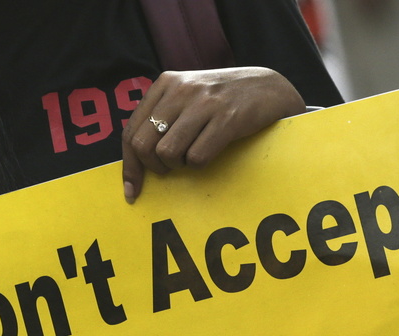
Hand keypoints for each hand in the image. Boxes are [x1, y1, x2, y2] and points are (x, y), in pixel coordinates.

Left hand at [122, 67, 305, 201]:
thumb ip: (163, 114)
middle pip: (143, 145)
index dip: (130, 166)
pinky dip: (200, 164)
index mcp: (165, 83)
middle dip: (155, 167)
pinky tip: (210, 152)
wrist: (269, 87)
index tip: (132, 190)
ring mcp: (203, 103)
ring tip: (192, 155)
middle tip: (172, 168)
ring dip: (178, 165)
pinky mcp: (226, 119)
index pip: (131, 131)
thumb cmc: (223, 99)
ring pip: (167, 153)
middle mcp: (180, 90)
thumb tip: (136, 155)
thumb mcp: (188, 94)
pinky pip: (196, 158)